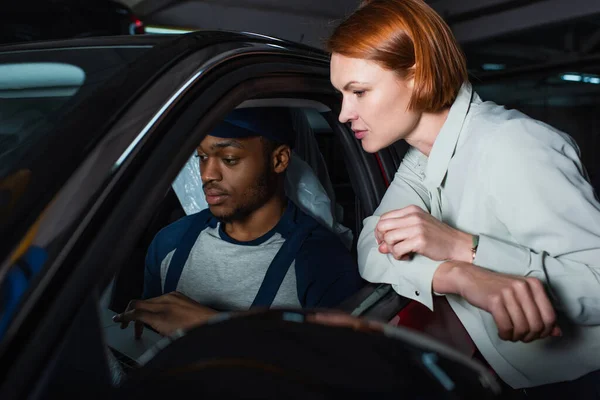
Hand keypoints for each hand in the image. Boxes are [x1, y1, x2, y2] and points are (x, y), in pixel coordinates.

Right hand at [112, 291, 217, 337]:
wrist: (211, 323)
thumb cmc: (192, 332)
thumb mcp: (166, 335)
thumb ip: (150, 326)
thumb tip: (137, 322)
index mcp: (162, 314)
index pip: (136, 312)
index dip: (124, 316)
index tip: (117, 320)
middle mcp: (166, 301)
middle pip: (139, 303)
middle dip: (130, 314)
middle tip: (127, 326)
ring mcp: (172, 296)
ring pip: (149, 301)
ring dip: (142, 312)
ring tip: (143, 327)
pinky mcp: (178, 295)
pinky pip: (159, 299)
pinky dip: (153, 308)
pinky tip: (156, 319)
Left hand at [375, 206, 472, 261]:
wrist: (456, 244)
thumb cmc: (436, 236)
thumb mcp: (417, 227)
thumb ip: (398, 233)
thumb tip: (380, 246)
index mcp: (411, 210)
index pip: (384, 218)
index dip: (380, 231)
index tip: (384, 241)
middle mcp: (412, 216)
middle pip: (382, 227)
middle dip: (382, 240)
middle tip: (390, 248)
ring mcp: (416, 228)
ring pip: (388, 238)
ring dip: (391, 249)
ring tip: (401, 252)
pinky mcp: (420, 240)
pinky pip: (397, 249)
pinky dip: (399, 256)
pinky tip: (407, 256)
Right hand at [434, 262, 561, 341]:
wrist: (470, 278)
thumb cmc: (497, 289)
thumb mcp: (521, 297)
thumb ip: (540, 313)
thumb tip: (558, 333)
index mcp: (534, 285)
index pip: (550, 317)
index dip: (545, 332)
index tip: (534, 334)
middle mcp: (523, 287)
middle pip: (537, 325)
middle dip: (529, 337)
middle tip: (520, 337)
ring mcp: (509, 292)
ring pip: (522, 328)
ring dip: (516, 337)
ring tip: (510, 335)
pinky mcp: (494, 300)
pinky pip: (506, 326)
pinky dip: (505, 334)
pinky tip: (502, 332)